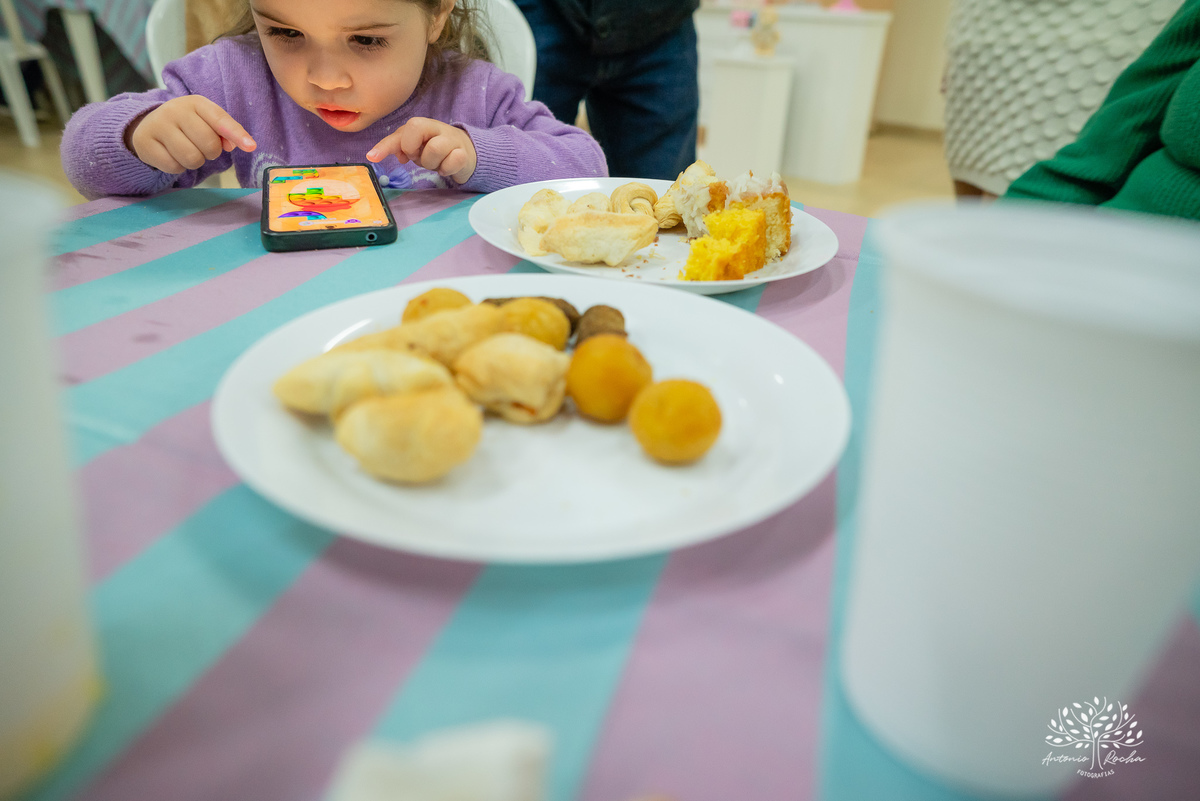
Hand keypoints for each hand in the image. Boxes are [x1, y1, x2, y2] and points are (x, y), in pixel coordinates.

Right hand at [127, 95, 255, 173]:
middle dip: (211, 153)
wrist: (148, 125)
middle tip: (200, 146)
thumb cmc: (186, 124)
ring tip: (186, 151)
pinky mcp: (145, 143)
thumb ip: (224, 131)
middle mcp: (175, 110)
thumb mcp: (206, 121)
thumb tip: (236, 145)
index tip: (251, 147)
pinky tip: (171, 155)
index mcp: (196, 102)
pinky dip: (178, 167)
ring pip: (192, 158)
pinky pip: (174, 167)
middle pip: (209, 144)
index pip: (220, 119)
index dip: (236, 134)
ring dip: (195, 162)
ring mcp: (159, 125)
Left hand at [366, 117, 476, 183]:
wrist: (465, 151)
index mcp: (422, 124)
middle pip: (416, 130)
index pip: (403, 130)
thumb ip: (395, 146)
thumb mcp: (413, 144)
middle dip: (413, 149)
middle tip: (418, 156)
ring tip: (435, 163)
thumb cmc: (434, 147)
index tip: (372, 157)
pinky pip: (452, 162)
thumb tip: (375, 155)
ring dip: (431, 163)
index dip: (387, 144)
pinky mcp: (464, 154)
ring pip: (434, 150)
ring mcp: (452, 140)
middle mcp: (437, 128)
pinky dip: (446, 169)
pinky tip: (446, 167)